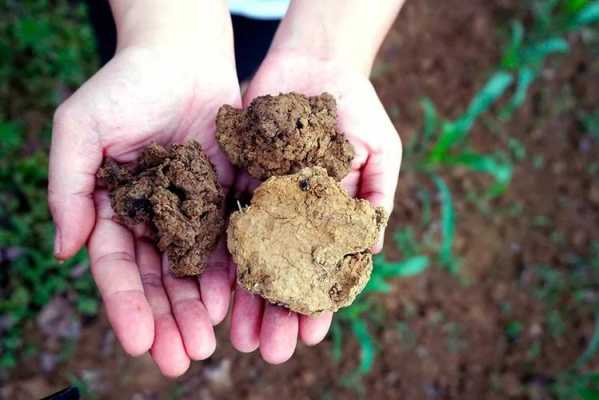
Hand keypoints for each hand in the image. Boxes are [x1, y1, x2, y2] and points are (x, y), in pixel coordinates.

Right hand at [49, 43, 239, 376]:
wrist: (183, 55)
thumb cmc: (125, 84)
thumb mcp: (80, 129)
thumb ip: (68, 188)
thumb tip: (64, 250)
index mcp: (114, 209)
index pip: (117, 268)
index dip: (126, 305)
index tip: (137, 341)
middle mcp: (153, 218)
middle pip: (158, 280)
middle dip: (167, 320)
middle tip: (179, 360)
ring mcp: (191, 211)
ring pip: (194, 269)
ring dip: (200, 308)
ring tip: (209, 345)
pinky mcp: (226, 197)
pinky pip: (229, 241)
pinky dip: (231, 272)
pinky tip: (236, 302)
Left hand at [229, 50, 401, 363]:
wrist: (315, 66)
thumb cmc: (357, 109)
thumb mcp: (380, 150)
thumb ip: (377, 194)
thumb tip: (372, 249)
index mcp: (332, 218)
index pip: (325, 271)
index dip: (319, 303)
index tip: (312, 335)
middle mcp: (297, 218)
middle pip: (287, 274)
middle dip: (280, 313)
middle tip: (271, 352)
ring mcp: (267, 203)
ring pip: (256, 259)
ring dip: (250, 300)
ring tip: (242, 338)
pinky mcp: (239, 182)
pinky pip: (230, 223)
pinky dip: (225, 257)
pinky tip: (218, 289)